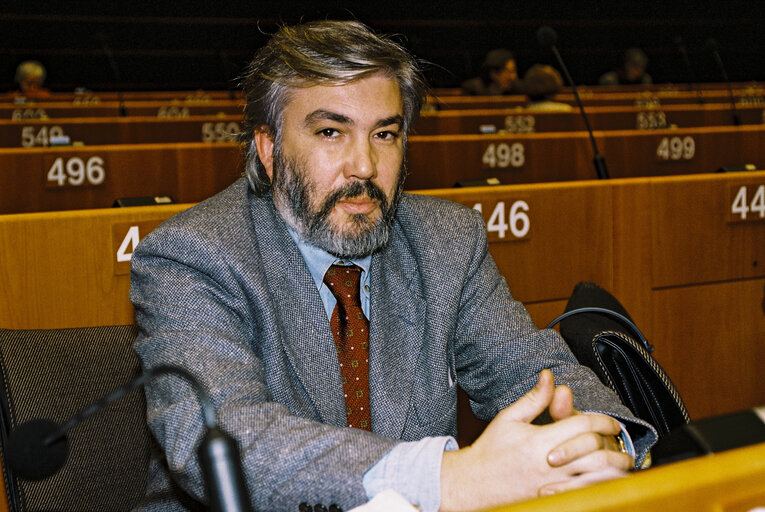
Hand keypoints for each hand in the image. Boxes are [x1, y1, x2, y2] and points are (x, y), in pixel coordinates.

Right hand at [439, 370, 632, 511]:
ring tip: (622, 462)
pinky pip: (585, 493)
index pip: (582, 426)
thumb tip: (549, 377)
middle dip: (612, 443)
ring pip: (594, 477)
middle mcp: (550, 464)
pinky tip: (606, 480)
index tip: (609, 422)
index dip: (601, 420)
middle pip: (594, 451)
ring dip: (613, 468)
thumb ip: (534, 398)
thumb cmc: (491, 450)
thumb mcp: (510, 418)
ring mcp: (553, 484)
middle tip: (619, 440)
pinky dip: (599, 486)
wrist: (474, 482)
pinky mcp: (553, 498)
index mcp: (540, 440)